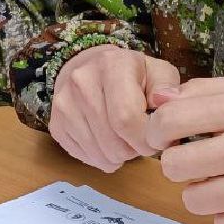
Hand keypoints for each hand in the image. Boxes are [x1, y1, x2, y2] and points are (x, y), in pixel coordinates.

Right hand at [49, 45, 180, 172]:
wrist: (88, 67)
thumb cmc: (131, 74)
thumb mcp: (157, 71)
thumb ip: (168, 87)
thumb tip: (165, 102)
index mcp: (111, 65)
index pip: (126, 120)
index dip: (147, 139)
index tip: (156, 138)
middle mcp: (81, 82)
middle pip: (113, 143)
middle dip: (135, 150)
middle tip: (141, 138)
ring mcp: (63, 104)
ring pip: (100, 155)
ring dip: (120, 156)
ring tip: (125, 137)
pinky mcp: (56, 125)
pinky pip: (86, 158)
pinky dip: (103, 158)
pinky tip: (108, 140)